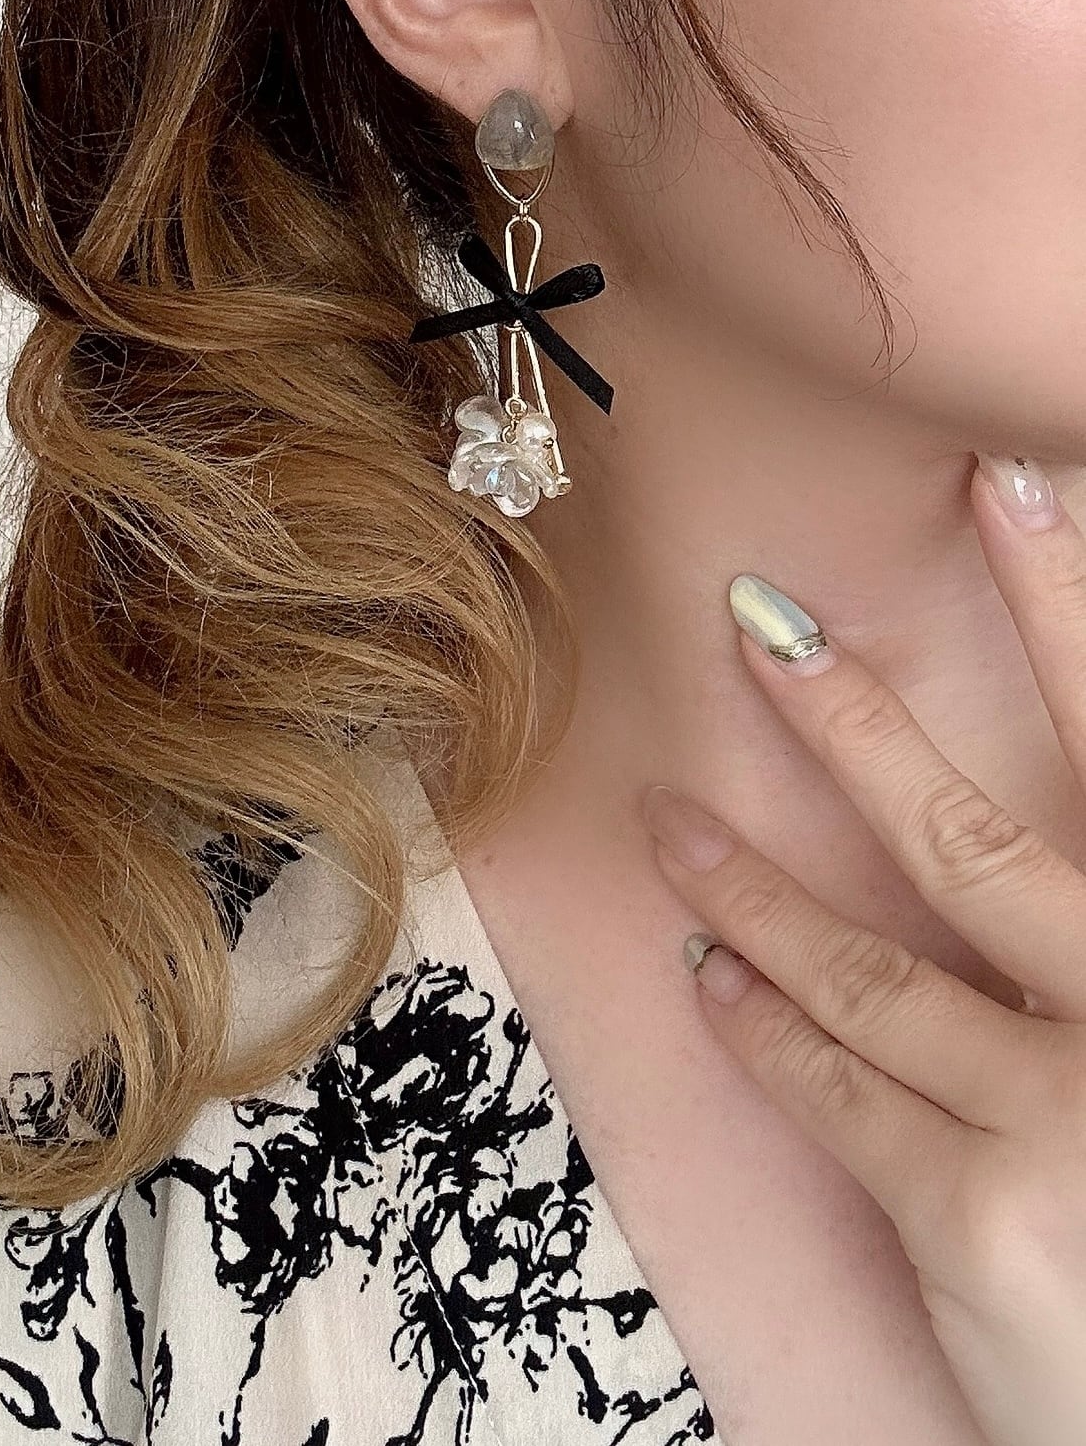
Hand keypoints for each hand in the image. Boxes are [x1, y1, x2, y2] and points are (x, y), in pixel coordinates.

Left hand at [641, 454, 1085, 1445]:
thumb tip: (1031, 844)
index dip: (1064, 605)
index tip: (1005, 483)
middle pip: (974, 832)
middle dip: (853, 716)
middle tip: (756, 618)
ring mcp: (1064, 1126)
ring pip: (866, 967)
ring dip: (751, 883)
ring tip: (665, 818)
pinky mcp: (979, 1228)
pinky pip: (835, 1092)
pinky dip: (762, 1026)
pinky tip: (707, 971)